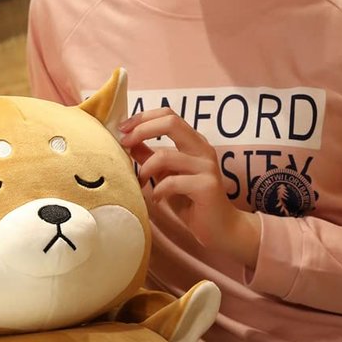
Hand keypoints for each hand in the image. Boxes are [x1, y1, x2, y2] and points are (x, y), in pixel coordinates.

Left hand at [119, 108, 260, 267]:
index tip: (122, 129)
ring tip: (140, 182)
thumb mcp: (165, 175)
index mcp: (193, 142)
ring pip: (166, 155)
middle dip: (141, 130)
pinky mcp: (207, 186)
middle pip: (171, 123)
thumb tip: (129, 142)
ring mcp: (207, 167)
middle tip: (124, 144)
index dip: (143, 117)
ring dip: (145, 169)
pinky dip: (158, 190)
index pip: (169, 115)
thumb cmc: (191, 201)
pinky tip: (157, 199)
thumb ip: (150, 157)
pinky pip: (172, 182)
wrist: (219, 227)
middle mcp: (202, 149)